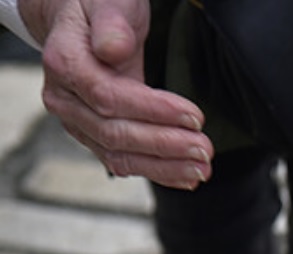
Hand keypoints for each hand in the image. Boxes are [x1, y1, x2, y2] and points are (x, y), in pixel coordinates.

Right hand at [19, 0, 213, 187]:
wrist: (82, 23)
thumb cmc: (99, 8)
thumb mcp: (109, 1)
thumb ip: (112, 22)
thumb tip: (112, 49)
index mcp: (65, 62)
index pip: (109, 97)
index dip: (154, 110)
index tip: (194, 116)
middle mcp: (66, 99)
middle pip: (116, 133)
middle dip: (166, 144)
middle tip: (205, 148)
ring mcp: (79, 122)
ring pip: (120, 155)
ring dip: (166, 167)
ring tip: (202, 168)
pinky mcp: (96, 138)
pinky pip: (125, 162)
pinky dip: (158, 171)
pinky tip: (186, 176)